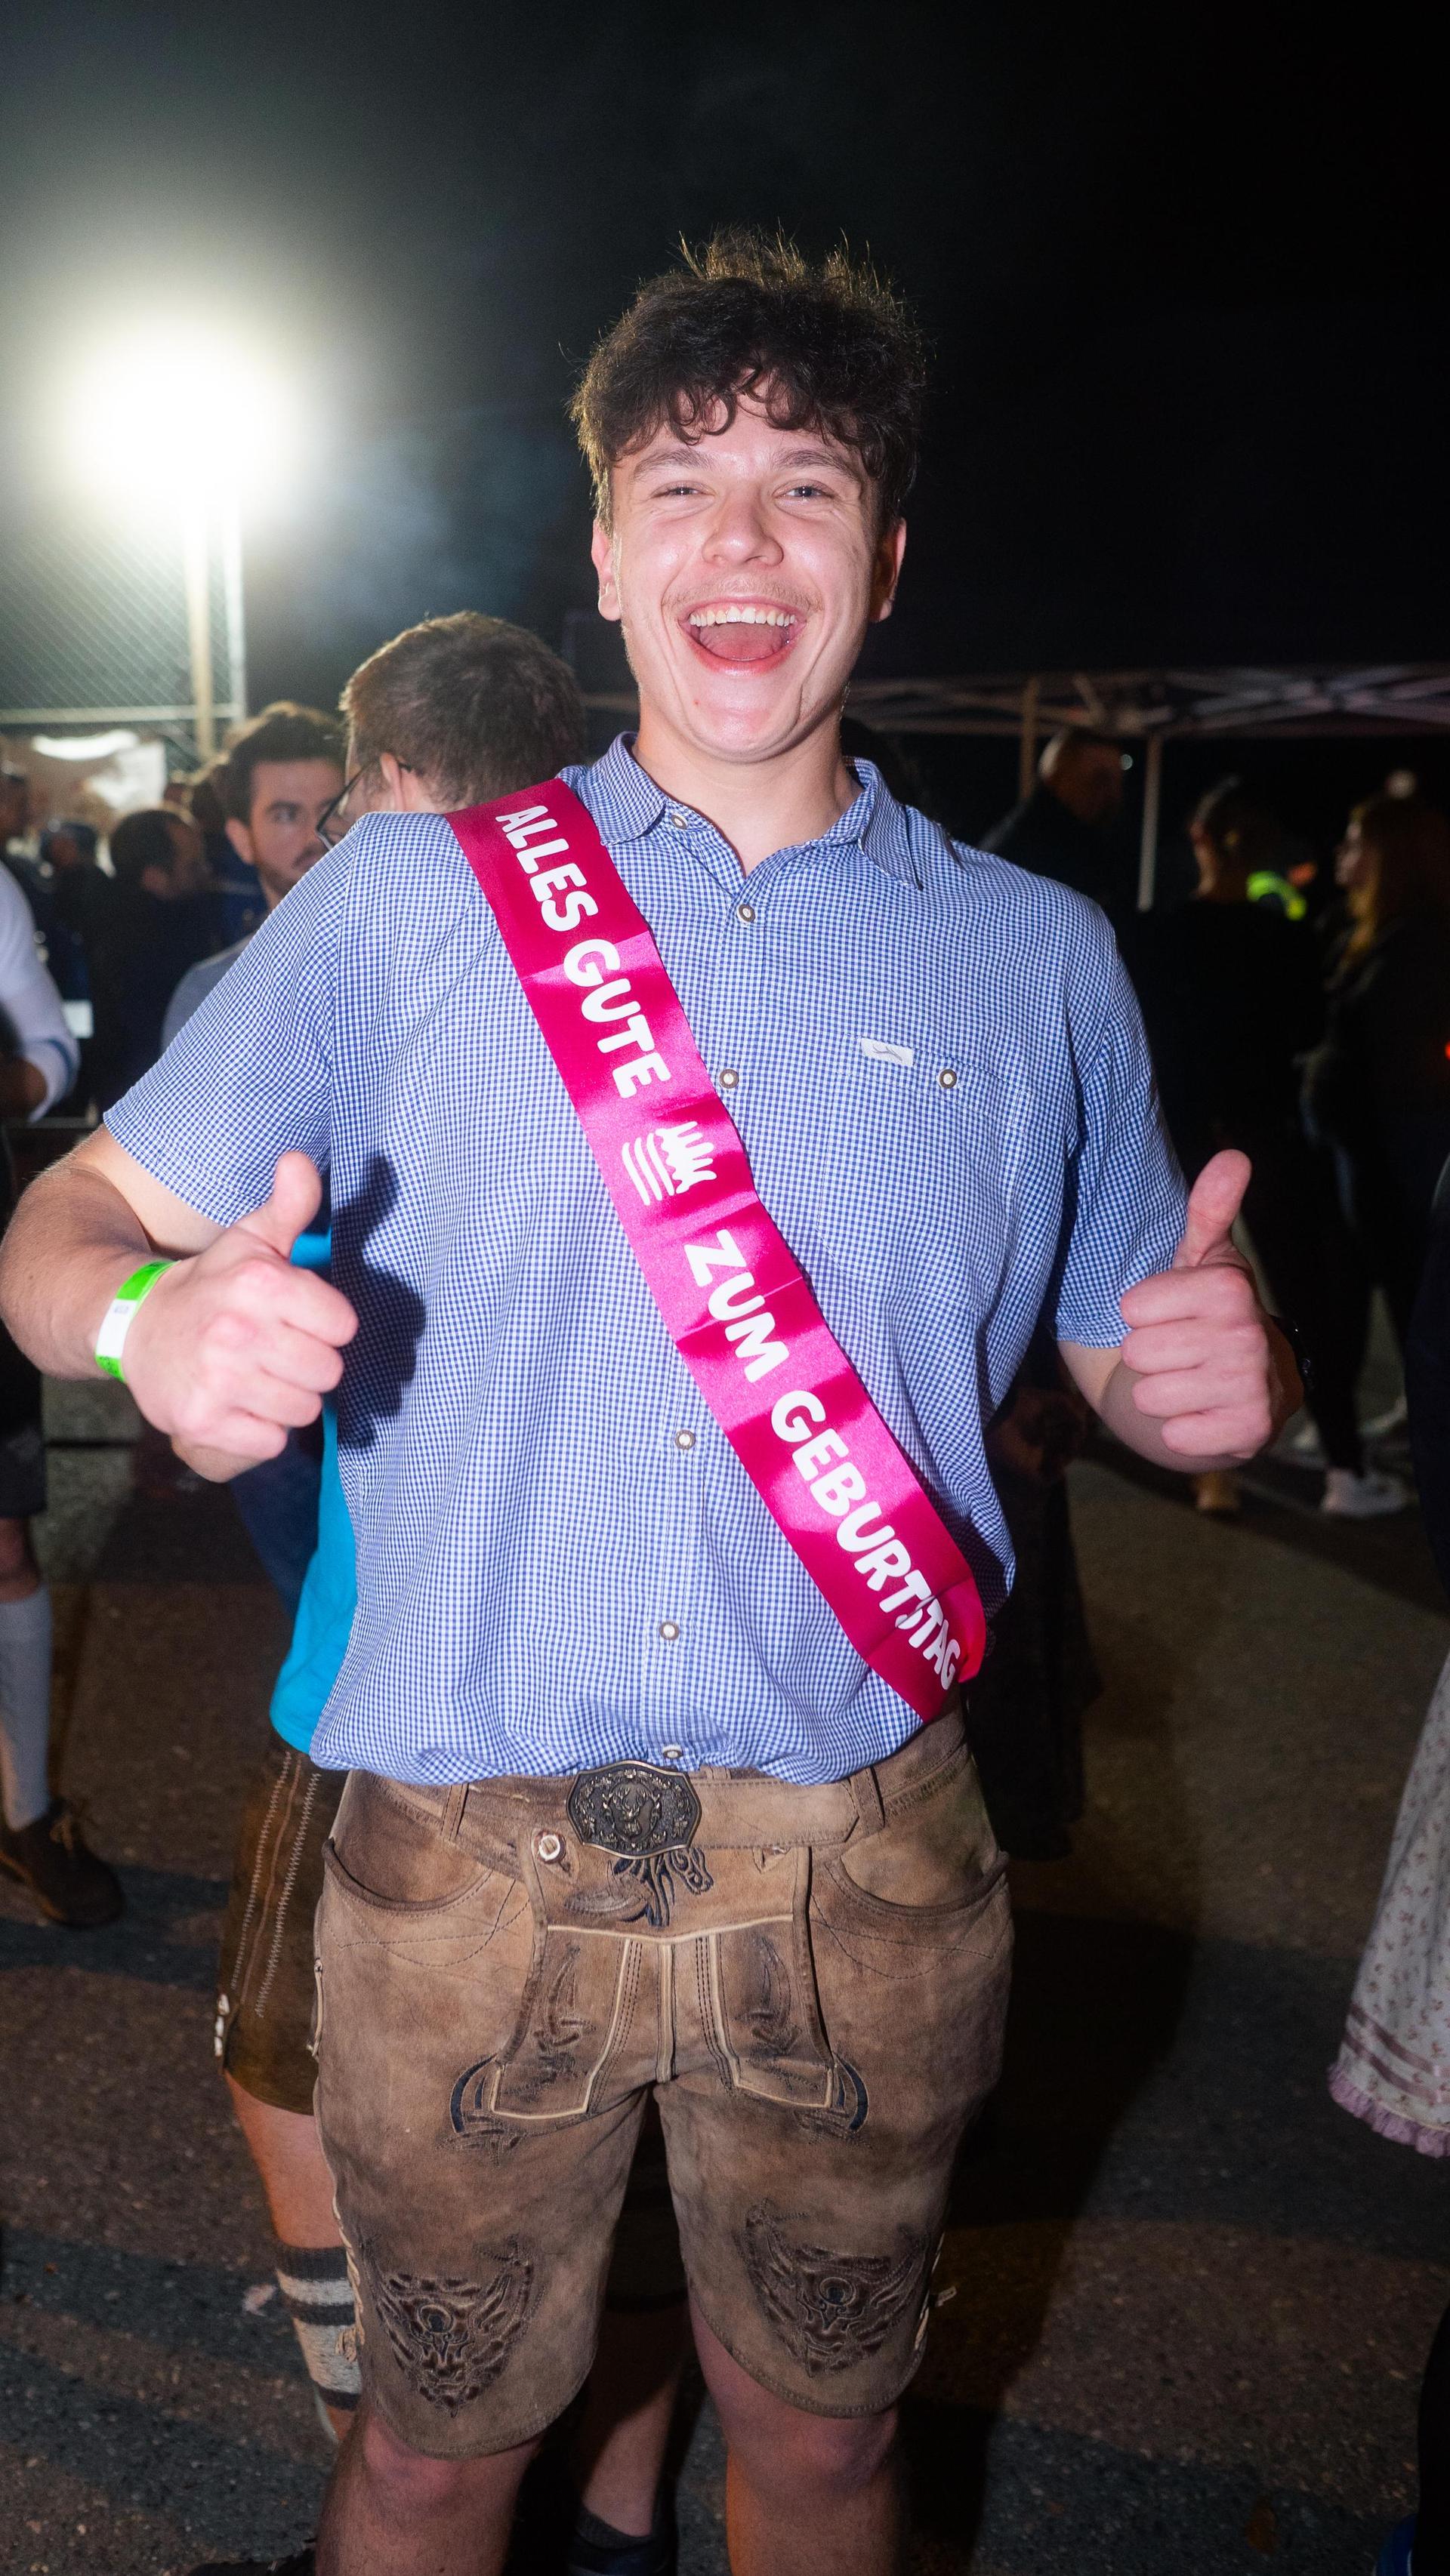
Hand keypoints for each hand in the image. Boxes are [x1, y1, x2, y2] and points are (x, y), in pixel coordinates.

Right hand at [121, 1152, 356, 1463]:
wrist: (133, 1327)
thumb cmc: (210, 1284)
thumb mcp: (249, 1240)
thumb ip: (289, 1204)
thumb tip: (299, 1161)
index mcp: (259, 1282)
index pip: (343, 1325)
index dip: (326, 1326)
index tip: (299, 1321)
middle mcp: (238, 1331)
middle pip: (328, 1371)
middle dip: (309, 1365)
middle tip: (277, 1353)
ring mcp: (218, 1380)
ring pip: (304, 1409)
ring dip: (288, 1400)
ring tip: (258, 1379)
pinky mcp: (202, 1422)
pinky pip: (270, 1442)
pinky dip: (261, 1432)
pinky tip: (240, 1407)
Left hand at [1117, 1150, 1279, 1460]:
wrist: (1238, 1390)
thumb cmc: (1205, 1317)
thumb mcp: (1201, 1261)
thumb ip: (1209, 1210)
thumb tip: (1235, 1156)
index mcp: (1230, 1288)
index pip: (1133, 1307)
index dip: (1138, 1313)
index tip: (1164, 1312)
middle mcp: (1249, 1335)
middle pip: (1139, 1352)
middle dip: (1147, 1356)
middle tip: (1177, 1351)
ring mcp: (1253, 1387)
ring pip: (1152, 1396)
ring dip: (1159, 1393)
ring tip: (1186, 1382)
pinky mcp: (1250, 1434)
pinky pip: (1177, 1437)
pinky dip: (1179, 1431)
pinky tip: (1200, 1414)